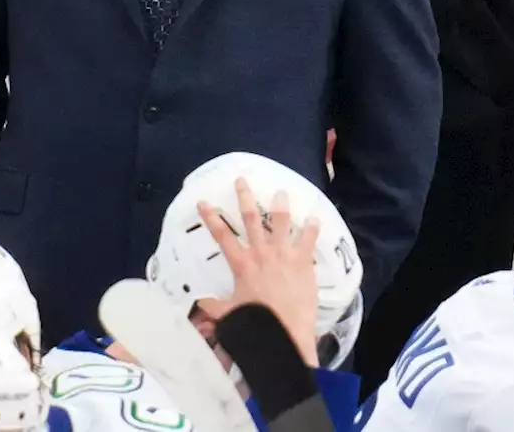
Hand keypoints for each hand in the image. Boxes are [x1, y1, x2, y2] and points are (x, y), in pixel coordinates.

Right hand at [197, 178, 321, 366]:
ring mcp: (284, 255)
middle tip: (242, 180)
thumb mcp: (229, 314)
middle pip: (251, 219)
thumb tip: (198, 304)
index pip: (222, 236)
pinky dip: (311, 228)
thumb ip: (213, 307)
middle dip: (245, 197)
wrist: (286, 332)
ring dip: (281, 205)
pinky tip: (314, 218)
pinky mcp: (303, 262)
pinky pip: (308, 240)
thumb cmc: (257, 324)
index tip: (203, 202)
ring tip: (281, 192)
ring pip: (281, 222)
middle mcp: (261, 253)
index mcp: (241, 264)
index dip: (211, 218)